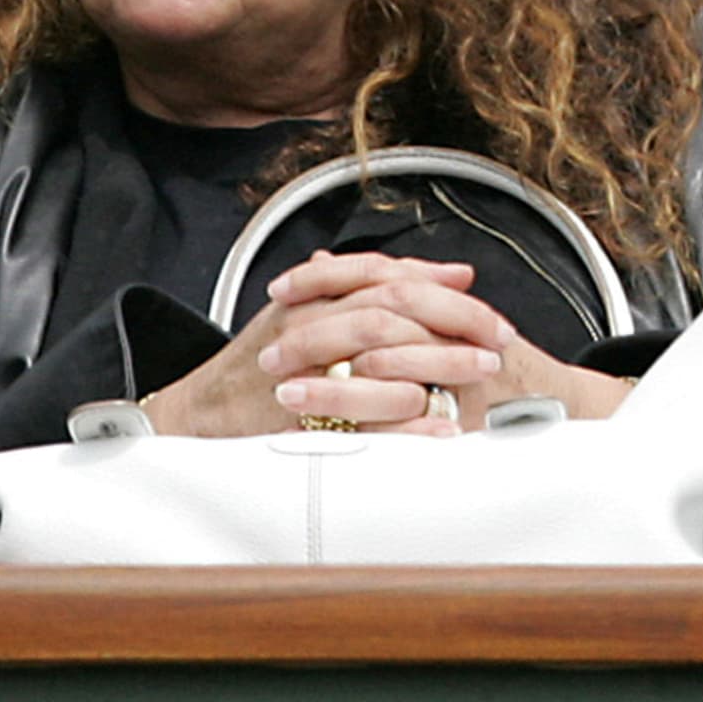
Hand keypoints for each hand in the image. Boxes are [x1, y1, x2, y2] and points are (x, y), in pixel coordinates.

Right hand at [142, 250, 491, 436]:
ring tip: (483, 373)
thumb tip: (455, 272)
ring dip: (441, 365)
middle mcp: (312, 324)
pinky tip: (447, 429)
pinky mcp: (306, 419)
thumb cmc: (268, 358)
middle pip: (395, 309)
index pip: (391, 277)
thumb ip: (384, 288)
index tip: (487, 304)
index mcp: (319, 296)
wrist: (201, 412)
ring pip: (382, 357)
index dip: (444, 288)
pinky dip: (411, 425)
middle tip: (500, 338)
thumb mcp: (317, 308)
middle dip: (455, 320)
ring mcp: (308, 370)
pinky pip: (366, 420)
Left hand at [260, 250, 629, 430]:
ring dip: (332, 380)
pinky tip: (325, 432)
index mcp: (449, 304)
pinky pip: (409, 419)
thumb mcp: (449, 324)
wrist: (564, 407)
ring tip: (283, 390)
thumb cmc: (500, 371)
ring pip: (392, 365)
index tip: (283, 288)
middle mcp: (459, 331)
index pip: (385, 274)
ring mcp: (464, 373)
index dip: (331, 277)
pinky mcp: (464, 418)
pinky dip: (363, 423)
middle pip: (383, 314)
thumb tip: (323, 262)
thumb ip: (394, 295)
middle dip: (319, 331)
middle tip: (268, 351)